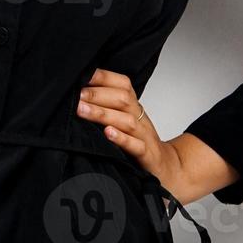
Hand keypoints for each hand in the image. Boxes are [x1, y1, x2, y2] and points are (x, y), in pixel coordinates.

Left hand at [75, 67, 239, 207]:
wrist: (166, 168)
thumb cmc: (138, 141)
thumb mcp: (124, 120)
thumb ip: (107, 107)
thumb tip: (77, 93)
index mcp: (134, 106)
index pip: (122, 84)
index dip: (103, 77)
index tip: (81, 75)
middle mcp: (140, 118)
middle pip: (122, 99)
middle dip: (97, 95)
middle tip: (76, 95)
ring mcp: (144, 136)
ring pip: (126, 121)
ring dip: (102, 113)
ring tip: (82, 110)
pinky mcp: (147, 156)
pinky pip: (136, 145)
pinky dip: (122, 138)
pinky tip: (107, 134)